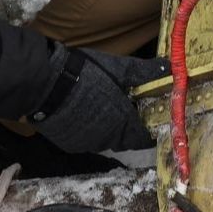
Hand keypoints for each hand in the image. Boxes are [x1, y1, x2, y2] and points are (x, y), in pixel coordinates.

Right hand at [31, 45, 168, 152]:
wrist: (44, 84)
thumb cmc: (85, 73)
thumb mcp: (118, 68)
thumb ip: (144, 71)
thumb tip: (168, 67)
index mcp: (123, 123)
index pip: (143, 137)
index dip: (147, 129)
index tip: (146, 116)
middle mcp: (107, 139)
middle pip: (124, 139)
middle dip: (126, 127)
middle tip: (122, 106)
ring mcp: (86, 143)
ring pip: (103, 140)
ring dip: (106, 128)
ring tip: (100, 106)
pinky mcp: (68, 144)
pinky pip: (84, 139)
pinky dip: (87, 129)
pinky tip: (80, 112)